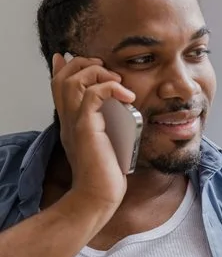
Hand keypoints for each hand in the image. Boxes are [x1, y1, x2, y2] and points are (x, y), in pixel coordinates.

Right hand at [51, 54, 134, 212]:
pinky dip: (110, 87)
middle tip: (107, 71)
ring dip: (98, 72)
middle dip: (85, 63)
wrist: (98, 197)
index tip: (84, 59)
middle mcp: (68, 119)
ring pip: (74, 80)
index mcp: (71, 121)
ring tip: (118, 82)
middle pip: (63, 76)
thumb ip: (106, 123)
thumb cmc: (106, 174)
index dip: (67, 66)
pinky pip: (91, 95)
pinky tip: (127, 96)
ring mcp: (75, 123)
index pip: (59, 84)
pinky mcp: (86, 128)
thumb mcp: (106, 141)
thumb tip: (119, 107)